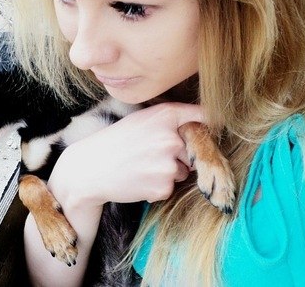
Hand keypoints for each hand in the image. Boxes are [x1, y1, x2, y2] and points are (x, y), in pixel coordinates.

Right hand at [48, 102, 203, 208]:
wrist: (90, 168)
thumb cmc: (116, 141)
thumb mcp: (142, 119)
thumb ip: (170, 119)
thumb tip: (206, 122)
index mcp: (166, 115)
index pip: (203, 115)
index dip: (211, 122)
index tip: (215, 125)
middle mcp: (172, 138)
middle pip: (193, 151)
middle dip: (178, 156)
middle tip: (149, 154)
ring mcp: (168, 164)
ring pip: (183, 172)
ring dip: (167, 173)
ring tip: (140, 167)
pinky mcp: (163, 187)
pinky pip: (169, 188)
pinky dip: (156, 188)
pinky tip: (138, 179)